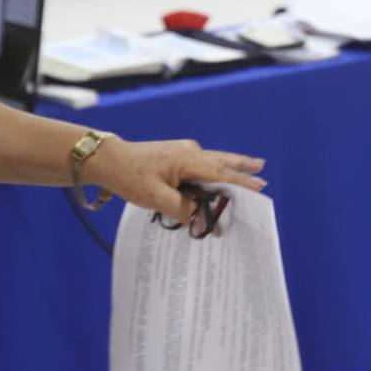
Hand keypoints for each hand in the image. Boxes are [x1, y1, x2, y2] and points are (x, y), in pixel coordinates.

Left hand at [84, 138, 266, 221]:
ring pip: (213, 160)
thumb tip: (203, 219)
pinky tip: (219, 174)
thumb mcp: (156, 199)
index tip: (259, 188)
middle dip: (241, 168)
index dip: (240, 183)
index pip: (220, 173)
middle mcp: (189, 151)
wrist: (107, 160)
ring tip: (251, 165)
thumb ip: (183, 209)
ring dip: (231, 166)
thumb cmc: (129, 177)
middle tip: (262, 170)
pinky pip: (202, 164)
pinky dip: (215, 170)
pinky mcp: (175, 155)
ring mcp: (182, 151)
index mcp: (187, 159)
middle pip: (222, 161)